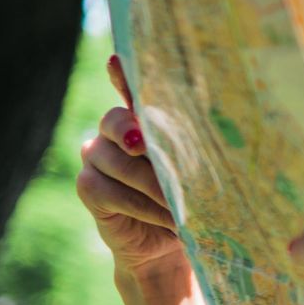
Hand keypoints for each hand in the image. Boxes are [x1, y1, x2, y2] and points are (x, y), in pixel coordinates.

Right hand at [76, 54, 188, 288]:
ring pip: (117, 161)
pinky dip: (143, 206)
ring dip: (154, 185)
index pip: (130, 88)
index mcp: (143, 119)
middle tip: (155, 151)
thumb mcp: (199, 170)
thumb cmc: (192, 199)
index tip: (117, 61)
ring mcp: (95, 158)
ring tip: (183, 206)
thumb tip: (215, 129)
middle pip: (115, 120)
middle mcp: (113, 132)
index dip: (122, 75)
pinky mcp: (88, 188)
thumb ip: (193, 147)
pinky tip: (167, 218)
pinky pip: (110, 191)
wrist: (169, 243)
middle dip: (139, 136)